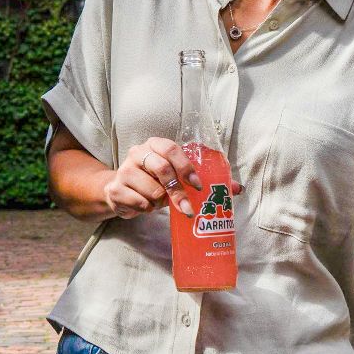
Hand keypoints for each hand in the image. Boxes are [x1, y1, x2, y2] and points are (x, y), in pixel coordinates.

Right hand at [102, 138, 239, 219]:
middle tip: (188, 209)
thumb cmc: (153, 181)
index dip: (186, 167)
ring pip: (152, 191)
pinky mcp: (116, 189)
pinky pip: (140, 203)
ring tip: (159, 201)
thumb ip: (203, 180)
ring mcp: (124, 170)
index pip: (171, 149)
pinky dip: (147, 209)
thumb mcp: (175, 176)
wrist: (118, 191)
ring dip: (160, 202)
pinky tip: (145, 205)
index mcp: (154, 144)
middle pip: (162, 169)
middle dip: (177, 192)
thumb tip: (237, 189)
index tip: (197, 185)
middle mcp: (137, 153)